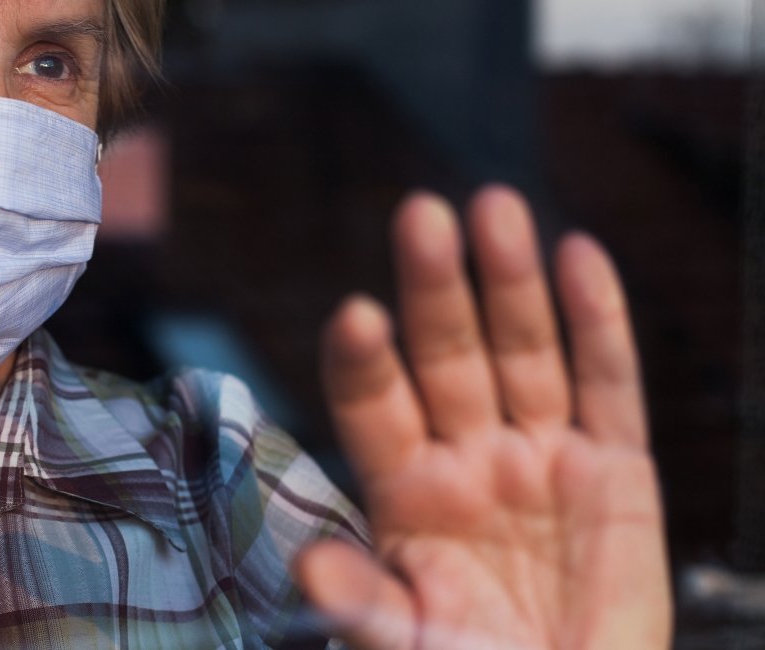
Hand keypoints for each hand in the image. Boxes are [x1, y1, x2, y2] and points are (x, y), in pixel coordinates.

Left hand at [295, 187, 671, 648]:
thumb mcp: (407, 642)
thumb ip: (363, 600)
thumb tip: (309, 564)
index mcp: (404, 488)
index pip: (371, 403)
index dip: (363, 360)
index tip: (355, 316)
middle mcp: (467, 455)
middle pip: (445, 355)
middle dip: (434, 287)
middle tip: (421, 214)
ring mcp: (540, 453)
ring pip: (522, 351)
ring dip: (510, 281)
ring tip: (494, 209)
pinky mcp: (615, 467)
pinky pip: (608, 384)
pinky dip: (599, 322)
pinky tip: (579, 256)